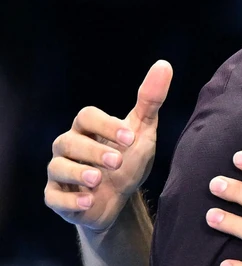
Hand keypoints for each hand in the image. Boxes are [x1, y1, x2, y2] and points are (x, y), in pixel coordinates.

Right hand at [44, 60, 171, 231]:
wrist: (118, 200)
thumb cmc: (128, 159)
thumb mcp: (142, 131)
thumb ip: (150, 100)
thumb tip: (164, 65)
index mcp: (87, 128)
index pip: (86, 116)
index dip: (106, 125)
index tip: (131, 139)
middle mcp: (68, 146)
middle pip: (69, 141)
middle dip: (93, 151)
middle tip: (117, 161)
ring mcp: (59, 172)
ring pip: (57, 167)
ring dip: (77, 173)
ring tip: (97, 180)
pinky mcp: (56, 197)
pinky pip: (53, 197)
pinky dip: (69, 200)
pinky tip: (87, 201)